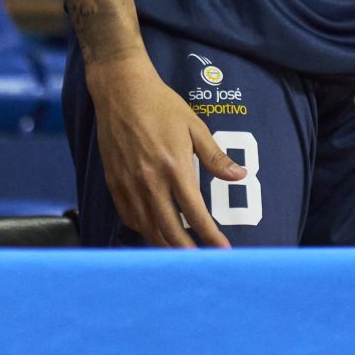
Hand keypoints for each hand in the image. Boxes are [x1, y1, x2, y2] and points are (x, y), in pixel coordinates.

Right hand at [84, 55, 242, 248]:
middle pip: (169, 230)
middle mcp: (149, 182)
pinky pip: (129, 218)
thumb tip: (241, 175)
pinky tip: (154, 230)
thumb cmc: (162, 105)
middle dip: (187, 252)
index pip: (195, 214)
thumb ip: (216, 157)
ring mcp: (128, 185)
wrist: (121, 90)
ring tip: (180, 253)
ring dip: (165, 245)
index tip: (222, 253)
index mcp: (174, 168)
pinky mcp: (113, 183)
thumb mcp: (195, 127)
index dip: (210, 237)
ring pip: (147, 229)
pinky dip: (143, 230)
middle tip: (201, 263)